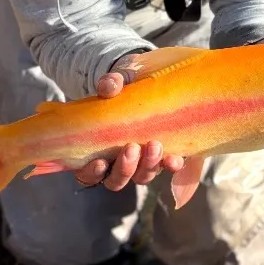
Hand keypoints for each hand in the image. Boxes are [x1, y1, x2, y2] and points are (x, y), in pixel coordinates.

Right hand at [75, 52, 184, 189]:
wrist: (140, 87)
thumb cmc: (119, 92)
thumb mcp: (113, 85)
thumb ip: (109, 85)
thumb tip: (110, 86)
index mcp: (96, 153)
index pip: (88, 174)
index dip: (92, 173)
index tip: (100, 162)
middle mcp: (117, 164)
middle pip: (117, 180)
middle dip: (125, 168)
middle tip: (132, 147)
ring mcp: (140, 163)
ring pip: (142, 177)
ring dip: (148, 166)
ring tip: (154, 145)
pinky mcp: (162, 156)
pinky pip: (166, 168)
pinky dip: (170, 166)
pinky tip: (174, 159)